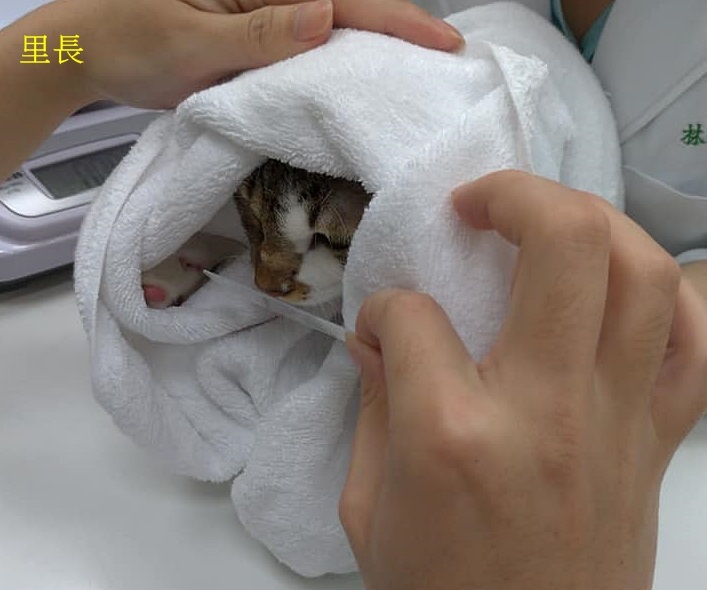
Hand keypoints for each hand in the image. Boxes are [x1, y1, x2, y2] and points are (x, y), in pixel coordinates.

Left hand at [0, 0, 461, 181]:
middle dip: (397, 26)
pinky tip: (362, 77)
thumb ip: (260, 32)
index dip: (395, 17)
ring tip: (418, 67)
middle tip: (444, 55)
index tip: (442, 41)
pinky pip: (307, 46)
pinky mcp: (256, 35)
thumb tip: (327, 15)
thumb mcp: (194, 39)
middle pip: (347, 4)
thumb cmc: (131, 39)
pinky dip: (339, 61)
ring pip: (332, 25)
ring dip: (375, 45)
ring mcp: (263, 12)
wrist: (90, 50)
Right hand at [340, 171, 706, 589]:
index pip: (412, 316)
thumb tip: (379, 334)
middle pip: (563, 243)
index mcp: (451, 433)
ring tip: (547, 224)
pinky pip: (697, 342)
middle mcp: (546, 409)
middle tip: (479, 203)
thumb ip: (373, 405)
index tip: (386, 322)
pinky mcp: (658, 441)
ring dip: (591, 220)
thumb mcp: (369, 505)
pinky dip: (669, 292)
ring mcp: (617, 420)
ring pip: (642, 272)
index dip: (387, 306)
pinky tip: (624, 285)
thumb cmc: (438, 588)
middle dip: (514, 194)